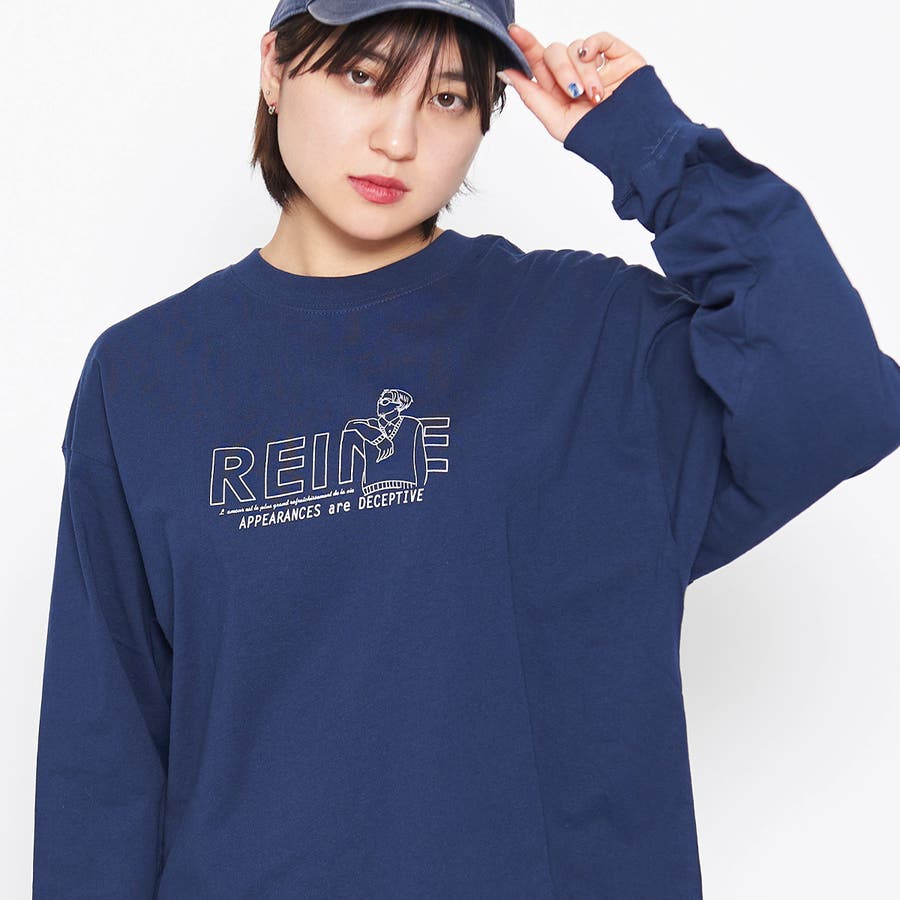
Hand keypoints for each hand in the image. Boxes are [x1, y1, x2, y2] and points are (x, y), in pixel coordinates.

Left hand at [499, 25, 647, 142]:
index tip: (514, 33)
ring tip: (595, 95)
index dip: (525, 46)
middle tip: (574, 92)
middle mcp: (575, 75)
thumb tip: (507, 73)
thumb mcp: (557, 121)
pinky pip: (598, 38)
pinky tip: (593, 61)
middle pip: (554, 53)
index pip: (537, 63)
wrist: (633, 139)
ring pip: (575, 48)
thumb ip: (532, 96)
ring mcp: (596, 65)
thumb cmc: (596, 136)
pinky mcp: (617, 55)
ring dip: (582, 72)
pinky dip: (592, 46)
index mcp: (558, 91)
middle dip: (560, 71)